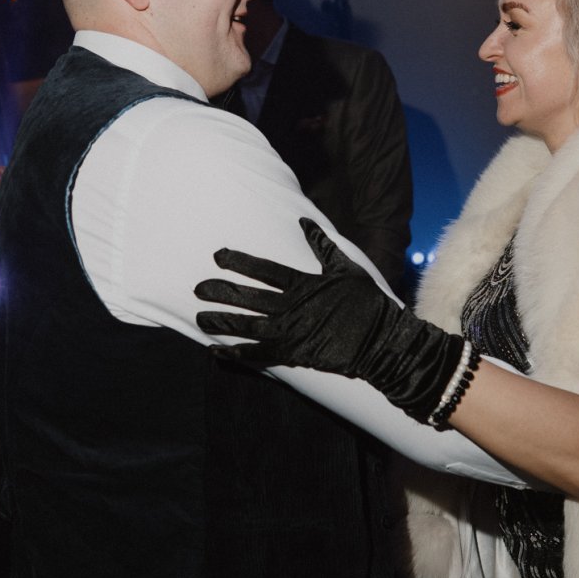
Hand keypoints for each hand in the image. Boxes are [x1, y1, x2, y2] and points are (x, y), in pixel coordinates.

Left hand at [194, 218, 466, 422]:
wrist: (380, 340)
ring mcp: (290, 332)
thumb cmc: (366, 302)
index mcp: (304, 284)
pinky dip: (237, 354)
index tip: (218, 256)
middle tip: (198, 288)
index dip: (239, 262)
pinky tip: (217, 351)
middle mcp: (292, 307)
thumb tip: (305, 223)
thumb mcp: (346, 267)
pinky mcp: (293, 354)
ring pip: (247, 326)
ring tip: (200, 318)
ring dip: (222, 322)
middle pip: (249, 297)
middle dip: (221, 291)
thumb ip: (323, 246)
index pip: (264, 270)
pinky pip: (259, 355)